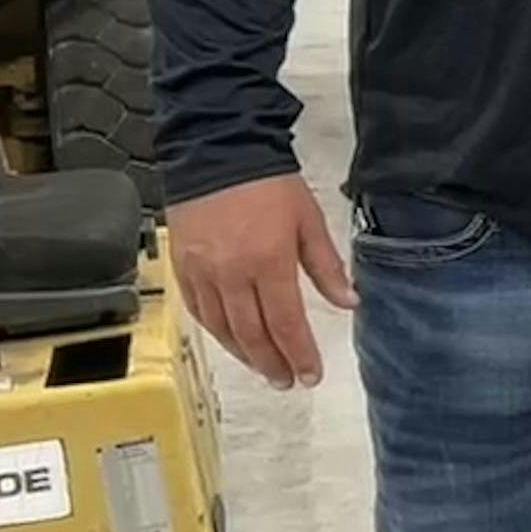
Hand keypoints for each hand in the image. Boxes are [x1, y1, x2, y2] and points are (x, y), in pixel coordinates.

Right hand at [169, 173, 356, 388]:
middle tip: (287, 381)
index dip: (299, 355)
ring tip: (264, 368)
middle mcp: (231, 274)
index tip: (310, 375)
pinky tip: (230, 340)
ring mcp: (202, 272)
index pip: (285, 323)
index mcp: (268, 262)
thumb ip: (327, 267)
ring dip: (244, 354)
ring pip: (222, 328)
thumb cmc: (269, 184)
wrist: (217, 150)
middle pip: (251, 334)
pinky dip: (215, 331)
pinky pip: (197, 310)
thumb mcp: (310, 221)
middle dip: (272, 363)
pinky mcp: (181, 266)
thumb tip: (349, 302)